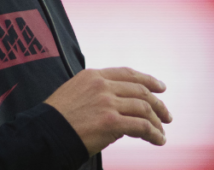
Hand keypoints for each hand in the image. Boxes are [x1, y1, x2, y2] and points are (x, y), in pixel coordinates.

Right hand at [44, 67, 171, 155]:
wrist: (46, 132)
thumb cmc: (58, 118)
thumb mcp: (75, 92)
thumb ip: (97, 93)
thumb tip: (122, 107)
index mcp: (93, 75)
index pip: (127, 73)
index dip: (148, 79)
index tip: (160, 87)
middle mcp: (102, 86)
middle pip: (140, 90)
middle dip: (158, 104)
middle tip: (167, 115)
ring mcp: (107, 103)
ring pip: (144, 108)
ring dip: (157, 122)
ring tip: (162, 132)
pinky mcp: (111, 122)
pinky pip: (142, 127)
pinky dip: (154, 134)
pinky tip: (158, 140)